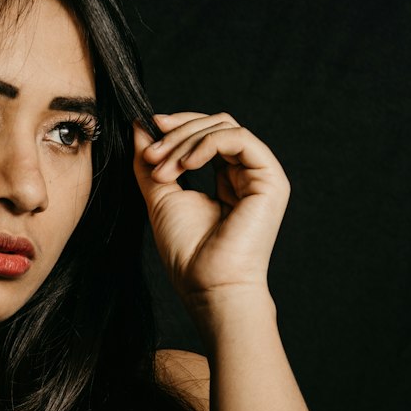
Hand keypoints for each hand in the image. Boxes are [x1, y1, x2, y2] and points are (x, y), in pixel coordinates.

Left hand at [133, 112, 289, 305]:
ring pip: (224, 128)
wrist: (208, 285)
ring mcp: (261, 175)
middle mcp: (247, 174)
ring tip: (164, 170)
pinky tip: (186, 164)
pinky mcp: (270, 179)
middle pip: (215, 124)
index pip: (206, 134)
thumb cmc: (188, 253)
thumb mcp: (160, 197)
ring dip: (186, 142)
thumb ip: (151, 162)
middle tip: (152, 156)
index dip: (178, 127)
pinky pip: (238, 139)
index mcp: (228, 179)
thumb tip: (140, 127)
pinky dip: (207, 144)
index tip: (149, 130)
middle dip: (177, 134)